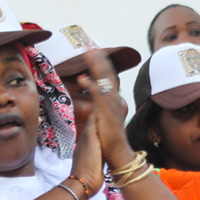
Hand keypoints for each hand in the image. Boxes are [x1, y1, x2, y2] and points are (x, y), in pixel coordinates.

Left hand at [77, 48, 136, 173]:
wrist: (117, 154)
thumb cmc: (108, 141)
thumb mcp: (103, 121)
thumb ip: (99, 110)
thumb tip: (94, 105)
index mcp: (114, 101)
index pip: (108, 78)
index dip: (101, 64)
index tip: (95, 52)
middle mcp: (115, 100)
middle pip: (107, 74)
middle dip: (98, 58)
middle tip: (90, 45)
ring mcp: (111, 105)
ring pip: (104, 80)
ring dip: (95, 65)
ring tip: (87, 53)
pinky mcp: (106, 113)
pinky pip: (98, 96)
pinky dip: (90, 86)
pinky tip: (82, 79)